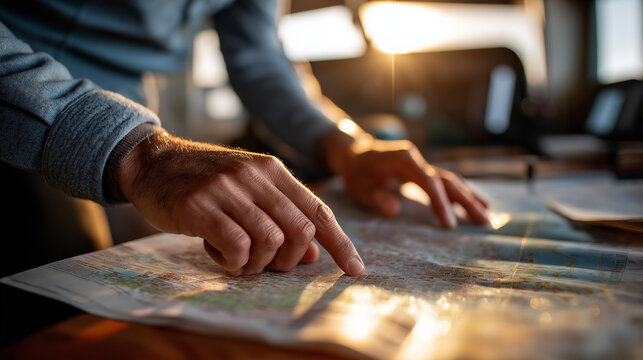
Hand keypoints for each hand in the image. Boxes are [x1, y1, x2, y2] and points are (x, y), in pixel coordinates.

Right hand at [118, 131, 364, 275]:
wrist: (150, 161)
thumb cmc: (203, 181)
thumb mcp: (247, 190)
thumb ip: (281, 217)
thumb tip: (313, 255)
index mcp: (272, 170)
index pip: (318, 211)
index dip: (341, 243)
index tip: (355, 270)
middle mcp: (255, 175)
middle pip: (300, 230)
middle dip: (291, 260)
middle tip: (267, 265)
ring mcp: (227, 189)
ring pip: (271, 241)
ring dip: (257, 264)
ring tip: (236, 258)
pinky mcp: (199, 206)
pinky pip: (237, 246)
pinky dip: (235, 263)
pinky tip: (220, 256)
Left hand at [322, 124, 489, 227]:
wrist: (355, 153)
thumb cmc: (356, 173)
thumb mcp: (359, 188)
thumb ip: (376, 198)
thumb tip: (395, 210)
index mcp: (403, 160)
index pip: (428, 181)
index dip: (440, 203)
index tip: (450, 225)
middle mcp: (417, 158)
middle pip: (447, 180)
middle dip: (466, 201)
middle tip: (484, 222)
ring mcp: (422, 163)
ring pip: (450, 180)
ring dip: (469, 198)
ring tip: (487, 216)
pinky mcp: (423, 170)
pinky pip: (445, 182)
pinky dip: (461, 193)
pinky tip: (477, 204)